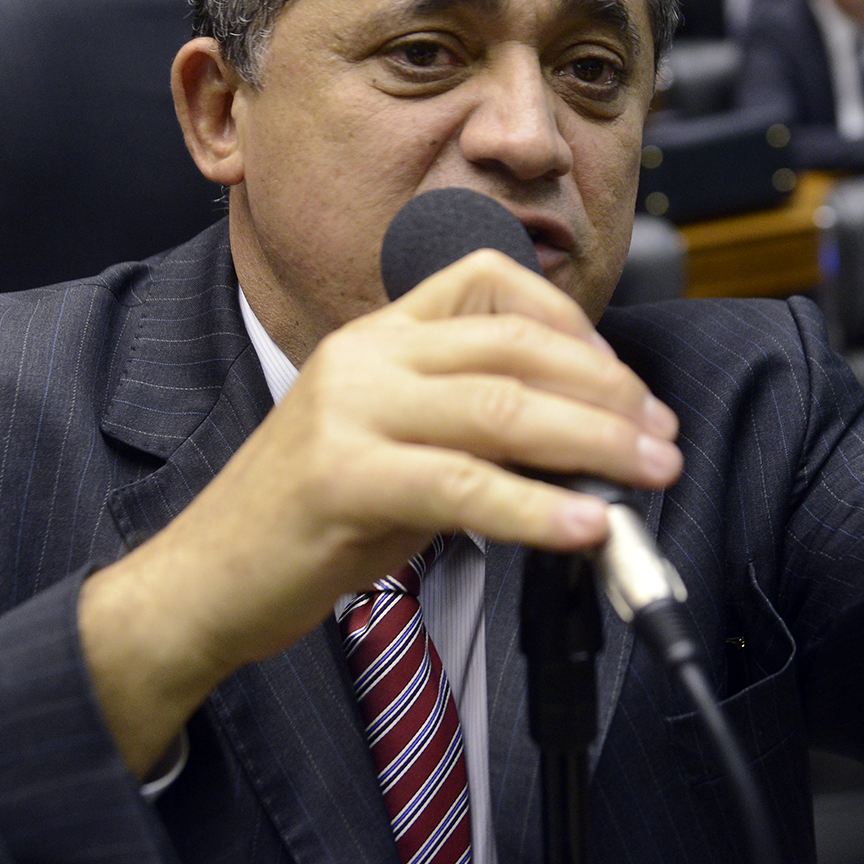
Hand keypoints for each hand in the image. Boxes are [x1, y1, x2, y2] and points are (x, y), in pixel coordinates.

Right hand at [77, 249, 681, 773]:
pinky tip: (584, 527)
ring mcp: (347, 411)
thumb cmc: (309, 521)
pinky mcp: (340, 478)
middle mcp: (363, 356)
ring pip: (501, 407)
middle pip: (514, 346)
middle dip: (607, 392)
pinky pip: (463, 486)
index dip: (573, 324)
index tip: (624, 384)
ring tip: (649, 474)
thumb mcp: (399, 449)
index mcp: (377, 334)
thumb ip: (477, 432)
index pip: (490, 281)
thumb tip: (587, 444)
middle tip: (660, 438)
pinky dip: (538, 507)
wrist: (202, 582)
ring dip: (594, 441)